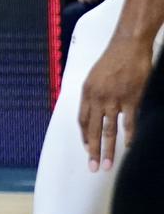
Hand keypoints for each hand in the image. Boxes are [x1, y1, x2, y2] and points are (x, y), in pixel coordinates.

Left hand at [80, 32, 154, 170]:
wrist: (128, 46)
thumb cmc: (112, 59)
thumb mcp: (95, 76)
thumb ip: (94, 94)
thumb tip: (96, 109)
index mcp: (86, 92)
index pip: (82, 120)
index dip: (84, 136)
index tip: (87, 149)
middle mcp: (97, 98)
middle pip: (92, 129)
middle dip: (92, 151)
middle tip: (93, 167)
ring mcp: (114, 99)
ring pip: (109, 130)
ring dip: (108, 149)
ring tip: (108, 165)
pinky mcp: (131, 99)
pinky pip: (128, 122)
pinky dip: (128, 136)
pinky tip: (127, 147)